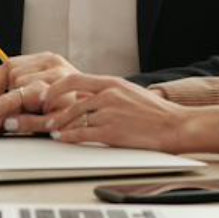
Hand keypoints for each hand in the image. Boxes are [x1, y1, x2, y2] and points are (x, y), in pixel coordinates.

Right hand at [0, 52, 79, 137]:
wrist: (97, 101)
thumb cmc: (76, 116)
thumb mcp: (53, 126)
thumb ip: (29, 124)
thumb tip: (7, 123)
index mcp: (55, 90)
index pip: (13, 101)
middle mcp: (53, 69)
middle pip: (10, 84)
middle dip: (5, 100)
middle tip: (10, 115)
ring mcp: (50, 59)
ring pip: (9, 70)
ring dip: (7, 86)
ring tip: (18, 100)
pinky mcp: (47, 56)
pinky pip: (13, 62)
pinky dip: (8, 75)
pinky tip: (15, 87)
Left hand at [42, 74, 199, 152]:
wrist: (177, 126)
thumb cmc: (154, 111)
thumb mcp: (127, 91)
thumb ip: (104, 92)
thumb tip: (81, 95)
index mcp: (112, 83)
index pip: (74, 79)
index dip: (55, 87)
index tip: (45, 94)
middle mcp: (109, 95)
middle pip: (70, 99)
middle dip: (51, 107)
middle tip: (41, 113)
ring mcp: (110, 113)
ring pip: (74, 117)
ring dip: (58, 124)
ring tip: (51, 129)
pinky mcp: (113, 132)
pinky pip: (83, 133)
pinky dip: (68, 136)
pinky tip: (62, 138)